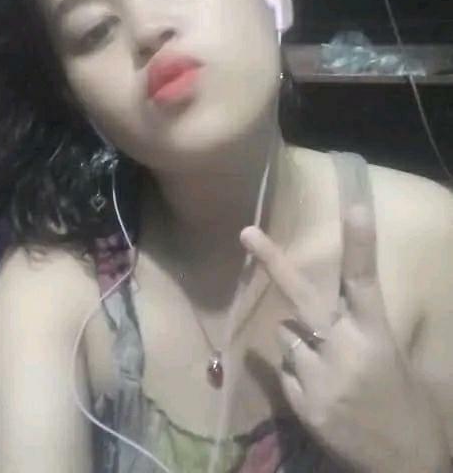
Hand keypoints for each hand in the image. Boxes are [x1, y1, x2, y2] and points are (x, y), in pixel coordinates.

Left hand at [240, 206, 449, 472]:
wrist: (406, 466)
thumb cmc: (404, 404)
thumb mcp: (393, 359)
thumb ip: (361, 330)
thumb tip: (330, 309)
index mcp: (375, 333)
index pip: (365, 279)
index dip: (360, 242)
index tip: (355, 205)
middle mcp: (345, 348)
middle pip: (301, 296)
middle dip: (273, 261)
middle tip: (246, 232)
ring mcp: (320, 377)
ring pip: (286, 337)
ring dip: (298, 343)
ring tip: (328, 368)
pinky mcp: (302, 404)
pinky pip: (284, 372)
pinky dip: (297, 375)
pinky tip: (322, 394)